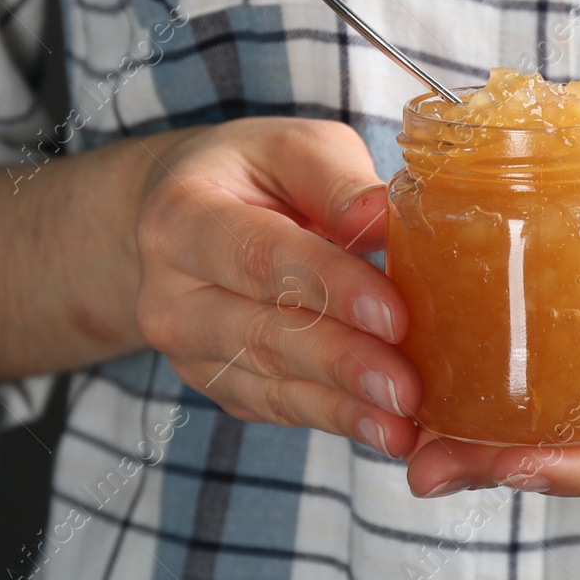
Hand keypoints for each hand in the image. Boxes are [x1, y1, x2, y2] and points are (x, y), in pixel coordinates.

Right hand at [134, 119, 419, 458]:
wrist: (189, 220)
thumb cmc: (255, 176)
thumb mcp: (290, 148)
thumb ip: (335, 180)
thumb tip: (384, 215)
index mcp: (181, 217)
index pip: (263, 256)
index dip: (331, 287)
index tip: (394, 314)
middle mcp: (171, 295)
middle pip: (263, 334)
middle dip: (343, 363)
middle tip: (408, 387)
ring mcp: (190, 351)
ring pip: (272, 384)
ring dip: (344, 408)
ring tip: (406, 425)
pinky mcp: (220, 386)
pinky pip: (280, 409)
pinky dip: (338, 421)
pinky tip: (390, 431)